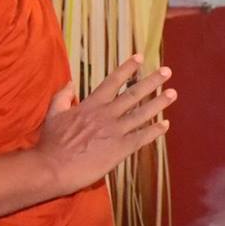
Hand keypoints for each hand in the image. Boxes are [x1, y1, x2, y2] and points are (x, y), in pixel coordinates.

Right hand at [33, 57, 174, 196]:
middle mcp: (106, 115)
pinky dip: (154, 131)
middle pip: (133, 94)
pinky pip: (141, 138)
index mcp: (91, 105)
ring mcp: (115, 131)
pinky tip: (165, 125)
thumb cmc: (51, 143)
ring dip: (159, 103)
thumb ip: (62, 96)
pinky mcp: (120, 149)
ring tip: (173, 93)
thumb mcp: (53, 114)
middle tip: (167, 72)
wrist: (53, 168)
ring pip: (142, 114)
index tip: (140, 57)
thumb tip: (69, 82)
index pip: (113, 82)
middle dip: (152, 82)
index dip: (127, 68)